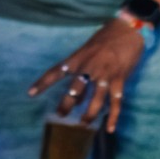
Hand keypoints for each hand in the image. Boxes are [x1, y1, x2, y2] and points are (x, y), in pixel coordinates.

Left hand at [28, 17, 146, 133]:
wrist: (128, 29)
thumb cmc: (107, 36)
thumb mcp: (88, 47)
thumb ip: (81, 65)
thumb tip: (76, 87)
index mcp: (79, 58)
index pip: (56, 71)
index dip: (43, 83)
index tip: (31, 93)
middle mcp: (89, 68)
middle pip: (75, 90)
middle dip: (67, 104)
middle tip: (61, 115)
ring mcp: (105, 75)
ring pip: (95, 100)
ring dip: (89, 114)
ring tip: (83, 123)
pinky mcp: (119, 80)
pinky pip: (115, 102)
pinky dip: (113, 117)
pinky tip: (110, 128)